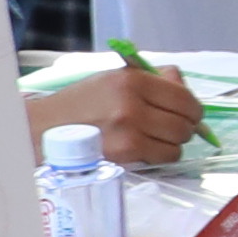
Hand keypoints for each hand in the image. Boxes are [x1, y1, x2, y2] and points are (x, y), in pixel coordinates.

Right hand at [27, 57, 205, 165]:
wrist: (45, 129)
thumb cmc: (81, 103)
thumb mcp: (114, 78)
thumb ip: (153, 79)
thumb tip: (185, 88)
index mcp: (132, 80)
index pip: (184, 98)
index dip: (193, 109)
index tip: (189, 114)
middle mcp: (132, 104)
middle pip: (185, 122)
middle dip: (185, 127)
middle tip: (172, 127)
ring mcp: (129, 131)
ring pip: (178, 143)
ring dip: (173, 143)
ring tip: (155, 138)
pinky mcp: (125, 154)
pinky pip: (163, 158)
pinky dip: (161, 156)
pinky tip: (146, 149)